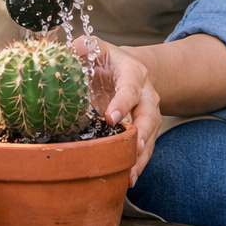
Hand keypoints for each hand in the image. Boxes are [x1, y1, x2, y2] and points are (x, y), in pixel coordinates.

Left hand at [75, 36, 160, 185]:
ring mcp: (147, 113)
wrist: (126, 70)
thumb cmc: (107, 61)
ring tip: (130, 174)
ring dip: (141, 155)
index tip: (111, 118)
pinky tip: (129, 178)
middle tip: (131, 148)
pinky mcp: (144, 129)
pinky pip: (146, 147)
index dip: (122, 103)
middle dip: (141, 133)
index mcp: (134, 73)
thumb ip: (86, 46)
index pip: (130, 89)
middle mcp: (146, 94)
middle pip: (149, 116)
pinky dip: (138, 163)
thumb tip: (74, 49)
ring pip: (150, 135)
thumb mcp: (98, 48)